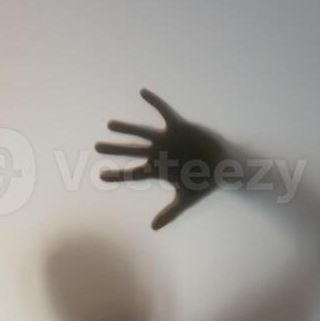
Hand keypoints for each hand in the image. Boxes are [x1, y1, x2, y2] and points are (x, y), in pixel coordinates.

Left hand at [95, 89, 224, 230]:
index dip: (117, 175)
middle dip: (115, 150)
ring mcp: (167, 140)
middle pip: (131, 152)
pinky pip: (164, 112)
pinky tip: (142, 92)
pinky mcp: (178, 127)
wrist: (222, 167)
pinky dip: (155, 103)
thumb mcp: (185, 200)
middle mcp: (158, 154)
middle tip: (97, 147)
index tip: (100, 176)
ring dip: (126, 129)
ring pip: (142, 133)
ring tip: (110, 125)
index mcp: (158, 171)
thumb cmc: (203, 184)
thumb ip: (170, 214)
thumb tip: (154, 228)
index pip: (133, 174)